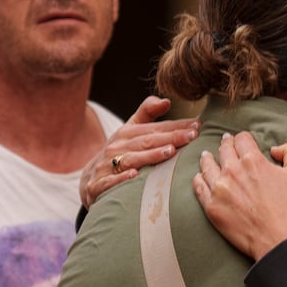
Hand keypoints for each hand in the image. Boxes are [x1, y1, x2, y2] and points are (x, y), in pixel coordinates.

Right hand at [79, 96, 198, 207]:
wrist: (89, 178)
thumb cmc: (118, 153)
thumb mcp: (129, 131)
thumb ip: (147, 114)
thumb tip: (166, 100)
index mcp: (125, 133)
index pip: (154, 129)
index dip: (175, 127)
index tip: (196, 126)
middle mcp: (116, 147)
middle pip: (146, 142)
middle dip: (170, 138)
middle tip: (192, 136)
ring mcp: (105, 166)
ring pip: (131, 159)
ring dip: (150, 156)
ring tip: (170, 152)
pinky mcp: (97, 185)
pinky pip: (110, 181)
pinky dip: (121, 178)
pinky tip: (135, 175)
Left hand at [193, 132, 286, 260]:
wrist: (277, 240)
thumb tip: (275, 148)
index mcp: (253, 160)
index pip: (242, 139)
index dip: (243, 138)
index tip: (242, 140)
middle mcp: (232, 171)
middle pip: (224, 150)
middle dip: (226, 144)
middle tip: (225, 143)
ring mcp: (219, 189)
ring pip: (207, 166)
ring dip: (208, 158)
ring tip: (206, 155)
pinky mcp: (211, 207)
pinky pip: (199, 187)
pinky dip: (198, 179)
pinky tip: (199, 177)